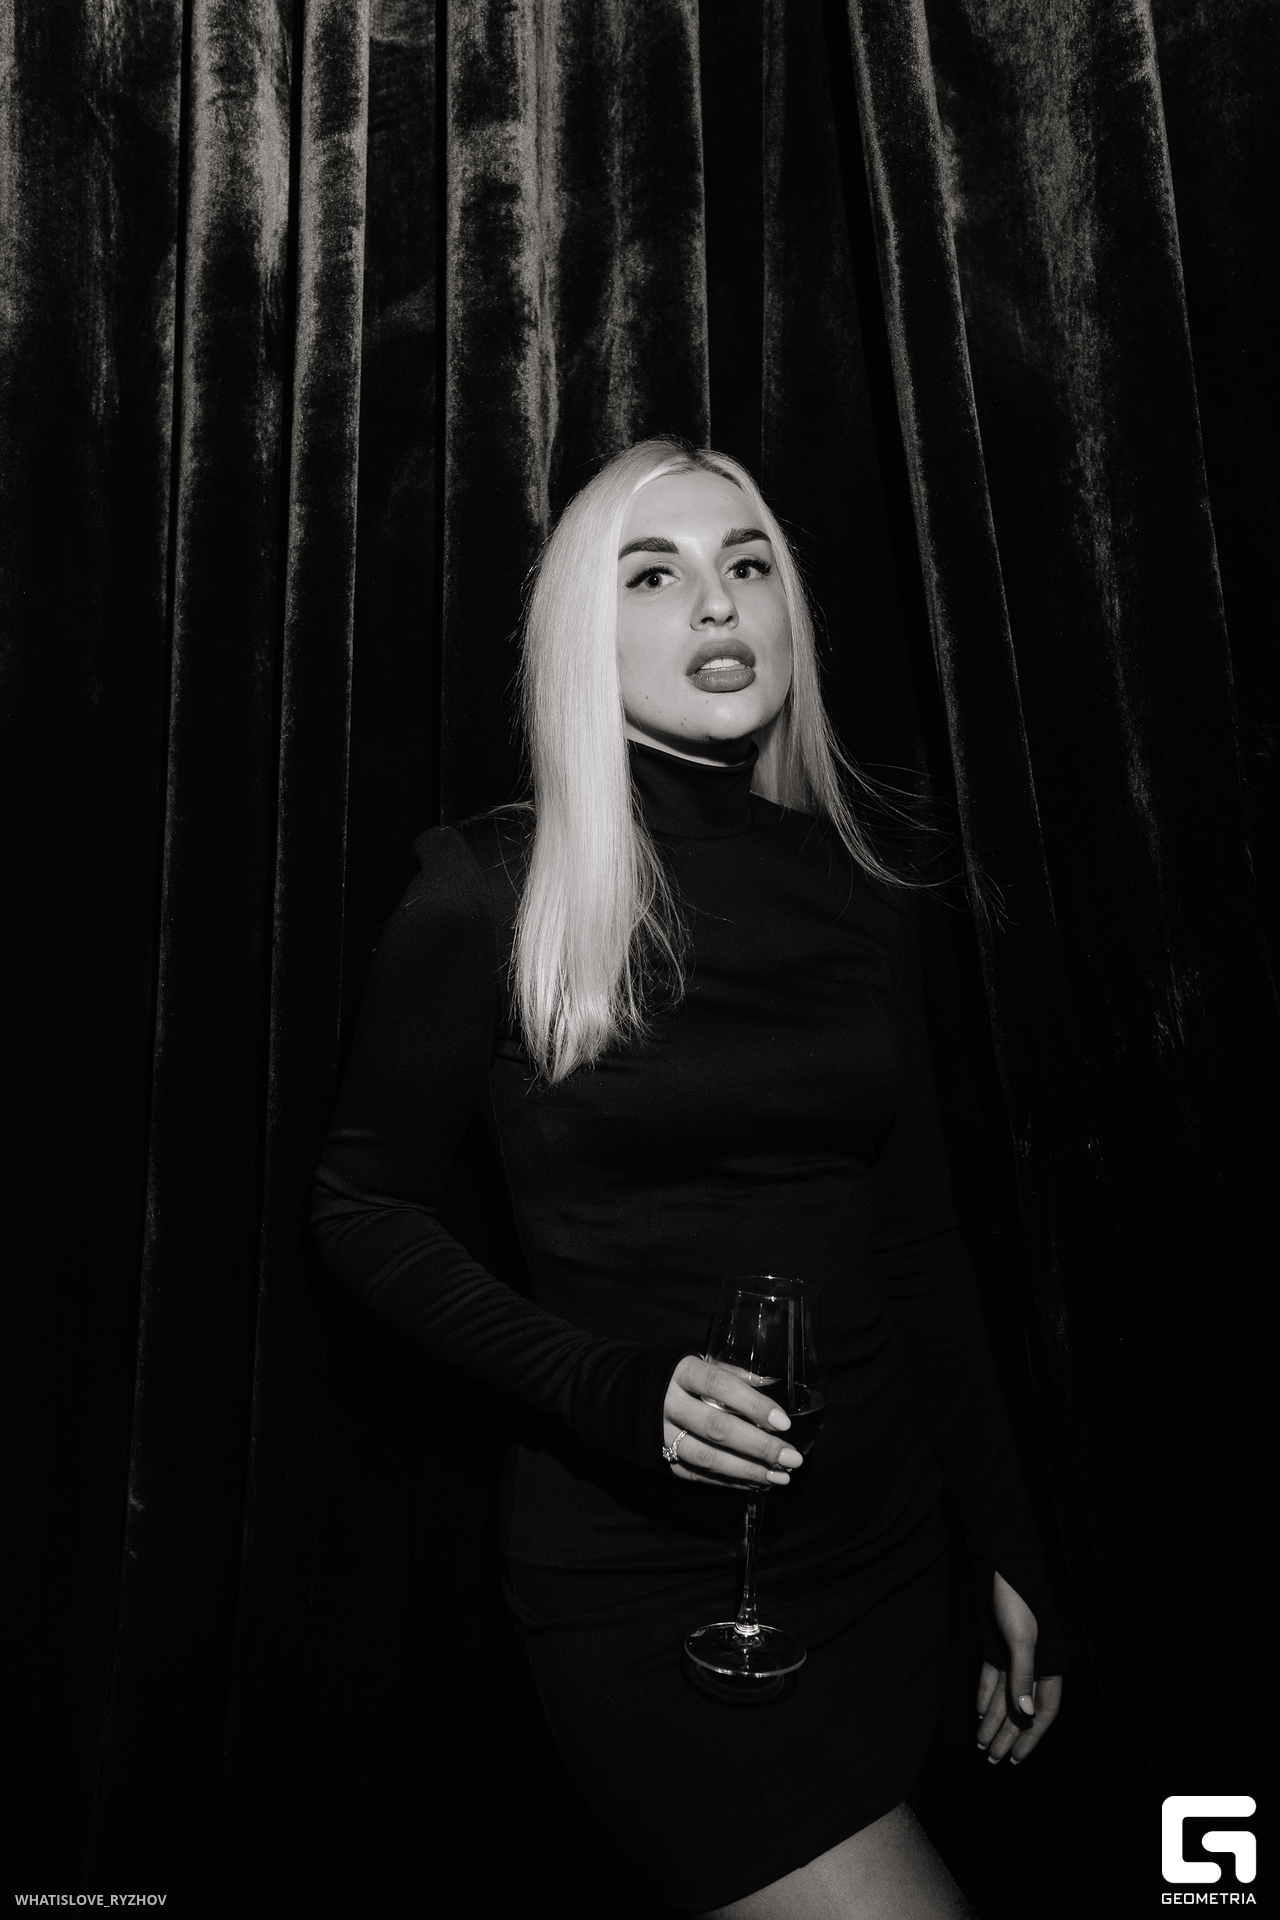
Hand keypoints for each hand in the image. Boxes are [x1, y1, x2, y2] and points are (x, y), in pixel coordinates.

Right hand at [663, 1357, 804, 1485]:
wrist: (626, 1396)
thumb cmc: (677, 1379)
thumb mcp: (700, 1365)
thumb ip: (733, 1374)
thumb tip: (772, 1384)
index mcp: (682, 1372)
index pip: (720, 1386)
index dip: (753, 1404)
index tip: (783, 1422)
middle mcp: (669, 1404)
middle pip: (716, 1428)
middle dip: (758, 1446)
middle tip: (792, 1457)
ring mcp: (663, 1434)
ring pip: (708, 1457)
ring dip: (748, 1470)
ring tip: (780, 1476)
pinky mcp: (662, 1459)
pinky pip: (699, 1475)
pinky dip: (731, 1481)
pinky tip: (757, 1482)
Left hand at [976, 1569, 1062, 1764]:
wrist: (999, 1567)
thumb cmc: (1018, 1601)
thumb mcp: (1022, 1639)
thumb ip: (1023, 1677)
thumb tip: (1025, 1716)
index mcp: (1049, 1665)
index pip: (1042, 1711)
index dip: (1030, 1737)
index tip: (1016, 1759)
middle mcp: (1033, 1665)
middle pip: (1020, 1709)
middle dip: (1007, 1735)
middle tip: (992, 1759)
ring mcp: (1013, 1656)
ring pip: (1004, 1697)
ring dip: (993, 1720)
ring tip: (982, 1744)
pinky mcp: (995, 1646)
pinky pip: (991, 1679)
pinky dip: (985, 1696)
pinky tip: (978, 1713)